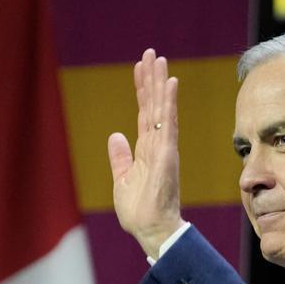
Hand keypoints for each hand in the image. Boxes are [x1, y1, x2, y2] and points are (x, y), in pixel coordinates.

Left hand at [107, 48, 185, 258]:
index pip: (144, 115)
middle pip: (153, 106)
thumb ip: (120, 158)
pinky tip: (169, 83)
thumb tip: (115, 136)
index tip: (140, 69)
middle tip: (151, 53)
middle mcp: (157, 146)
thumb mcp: (121, 180)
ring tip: (158, 58)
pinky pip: (168, 124)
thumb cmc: (138, 212)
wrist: (149, 230)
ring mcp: (163, 149)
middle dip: (151, 80)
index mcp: (146, 152)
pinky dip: (168, 103)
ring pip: (161, 109)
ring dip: (160, 83)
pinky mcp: (166, 155)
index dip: (142, 92)